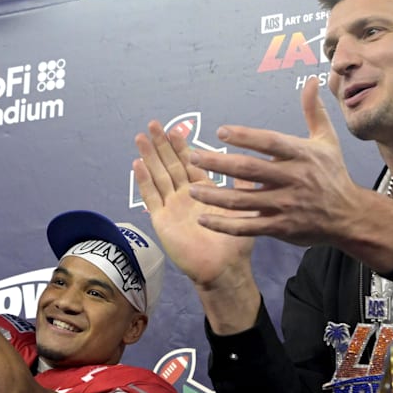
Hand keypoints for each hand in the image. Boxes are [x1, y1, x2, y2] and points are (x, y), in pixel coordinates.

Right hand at [133, 120, 255, 291]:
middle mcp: (185, 196)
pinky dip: (144, 181)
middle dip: (161, 145)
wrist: (223, 268)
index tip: (175, 128)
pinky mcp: (162, 220)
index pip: (190, 163)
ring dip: (149, 157)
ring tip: (141, 138)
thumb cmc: (235, 243)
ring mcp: (171, 207)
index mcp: (203, 191)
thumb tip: (256, 162)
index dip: (181, 146)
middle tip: (153, 124)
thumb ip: (245, 184)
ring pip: (158, 176)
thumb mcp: (245, 208)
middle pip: (170, 164)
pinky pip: (151, 197)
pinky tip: (137, 165)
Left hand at [185, 77, 365, 246]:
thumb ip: (314, 111)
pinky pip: (247, 227)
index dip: (245, 137)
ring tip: (192, 188)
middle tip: (194, 156)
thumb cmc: (334, 175)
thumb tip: (311, 81)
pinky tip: (203, 218)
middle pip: (250, 170)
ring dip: (215, 195)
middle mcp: (293, 179)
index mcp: (302, 155)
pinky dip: (224, 225)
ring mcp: (286, 205)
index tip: (221, 131)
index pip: (270, 142)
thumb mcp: (327, 141)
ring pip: (243, 200)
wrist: (349, 216)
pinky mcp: (281, 227)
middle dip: (219, 163)